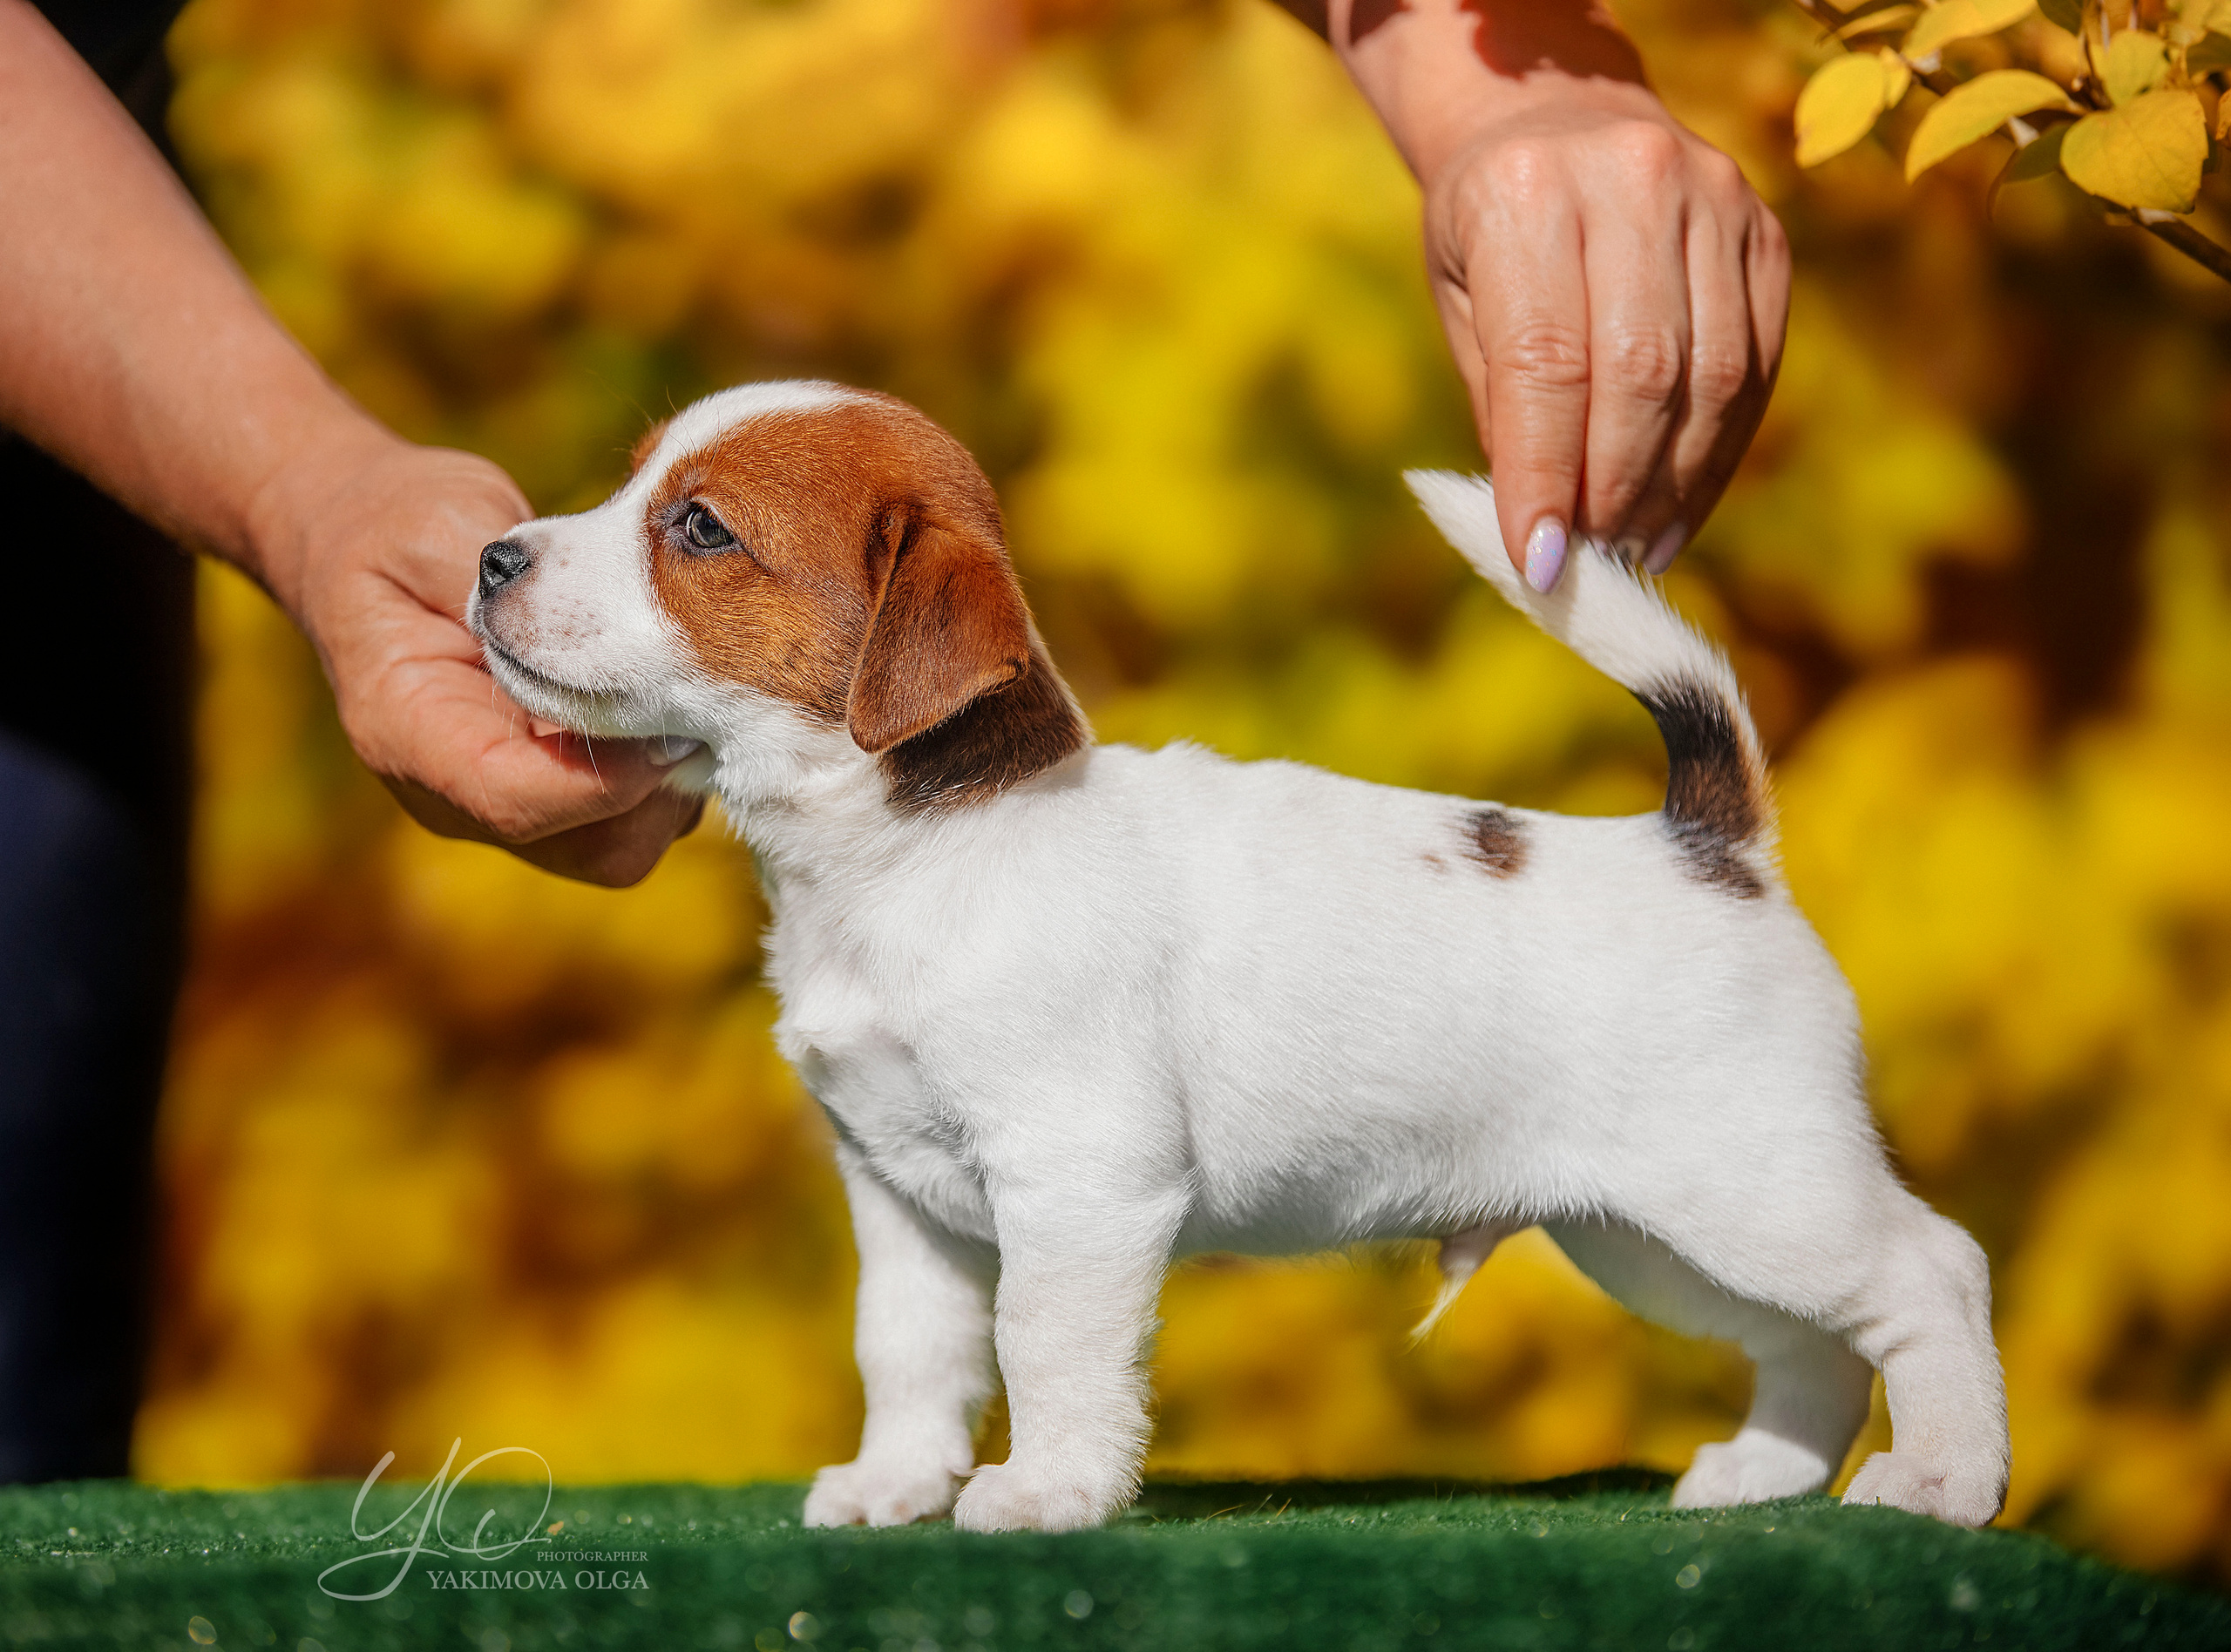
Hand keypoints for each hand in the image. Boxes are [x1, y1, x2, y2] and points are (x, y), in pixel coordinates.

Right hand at [249, 424, 702, 886]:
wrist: (367, 539)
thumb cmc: (397, 527)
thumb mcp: (441, 531)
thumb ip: (513, 589)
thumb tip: (588, 631)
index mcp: (406, 733)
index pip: (514, 801)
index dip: (605, 781)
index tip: (669, 726)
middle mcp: (455, 793)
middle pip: (588, 849)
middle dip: (657, 792)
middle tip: (697, 706)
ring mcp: (508, 798)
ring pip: (623, 845)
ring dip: (673, 783)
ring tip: (691, 695)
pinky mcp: (555, 790)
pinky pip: (633, 816)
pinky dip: (668, 771)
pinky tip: (677, 697)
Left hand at [1310, 0, 1789, 589]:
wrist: (1561, 122)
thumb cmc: (1489, 230)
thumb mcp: (1461, 300)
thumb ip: (1502, 407)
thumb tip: (1545, 538)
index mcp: (1527, 193)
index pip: (1545, 361)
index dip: (1545, 473)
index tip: (1540, 562)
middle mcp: (1633, 181)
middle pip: (1642, 374)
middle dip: (1614, 488)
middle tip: (1591, 561)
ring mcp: (1716, 200)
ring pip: (1712, 377)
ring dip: (1673, 485)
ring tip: (1633, 548)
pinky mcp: (1768, 234)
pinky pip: (1756, 367)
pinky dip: (1718, 455)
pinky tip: (1678, 510)